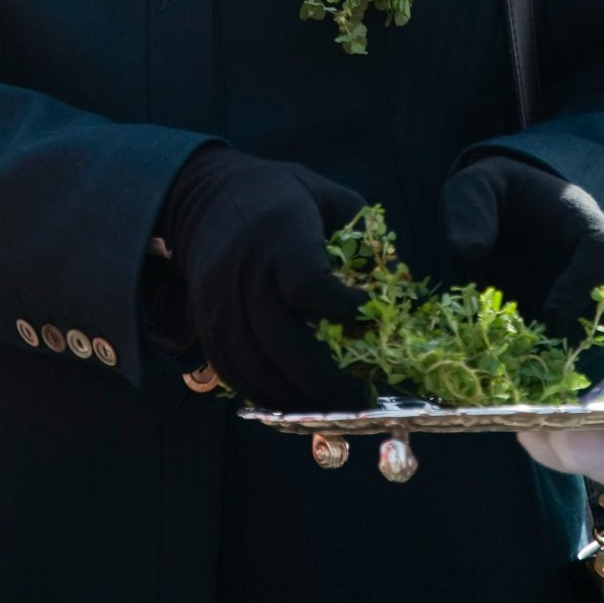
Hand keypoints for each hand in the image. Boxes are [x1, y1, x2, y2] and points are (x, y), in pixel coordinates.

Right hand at [160, 146, 368, 409]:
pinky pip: (233, 372)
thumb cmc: (280, 196)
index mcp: (280, 232)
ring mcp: (219, 299)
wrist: (208, 196)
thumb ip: (363, 235)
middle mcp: (245, 270)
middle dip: (326, 380)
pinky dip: (265, 394)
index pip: (309, 285)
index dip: (343, 310)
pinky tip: (296, 400)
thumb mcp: (327, 196)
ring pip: (257, 366)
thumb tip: (398, 283)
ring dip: (299, 397)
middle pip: (283, 341)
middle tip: (362, 397)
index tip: (370, 319)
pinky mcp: (205, 321)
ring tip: (334, 407)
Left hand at [439, 155, 603, 366]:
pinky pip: (590, 352)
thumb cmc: (491, 196)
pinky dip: (573, 372)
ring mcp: (593, 297)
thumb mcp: (474, 188)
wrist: (497, 214)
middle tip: (559, 361)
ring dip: (588, 361)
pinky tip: (547, 393)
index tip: (550, 315)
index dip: (582, 285)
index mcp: (583, 222)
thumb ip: (471, 212)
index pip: (603, 252)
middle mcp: (600, 264)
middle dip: (594, 334)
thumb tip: (469, 251)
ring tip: (555, 387)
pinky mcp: (578, 324)